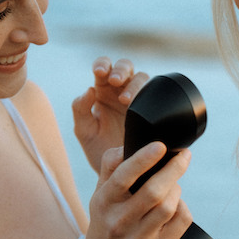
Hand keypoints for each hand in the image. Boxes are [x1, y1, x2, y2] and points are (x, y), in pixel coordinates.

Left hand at [72, 57, 149, 172]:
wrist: (121, 174)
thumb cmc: (99, 151)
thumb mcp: (84, 132)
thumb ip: (80, 110)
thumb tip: (88, 89)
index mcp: (103, 91)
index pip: (104, 68)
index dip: (103, 64)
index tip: (99, 72)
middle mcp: (122, 91)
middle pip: (125, 68)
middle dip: (121, 70)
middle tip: (115, 81)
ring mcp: (140, 101)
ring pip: (143, 79)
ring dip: (135, 84)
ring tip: (126, 100)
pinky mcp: (154, 112)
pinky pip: (158, 97)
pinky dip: (153, 95)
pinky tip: (144, 105)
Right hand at [79, 140, 192, 238]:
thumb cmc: (104, 227)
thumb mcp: (98, 198)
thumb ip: (110, 169)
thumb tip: (127, 144)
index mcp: (104, 203)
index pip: (123, 177)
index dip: (143, 159)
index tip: (161, 146)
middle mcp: (120, 222)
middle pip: (154, 191)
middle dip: (174, 169)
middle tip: (184, 156)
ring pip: (169, 206)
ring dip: (177, 189)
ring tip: (174, 184)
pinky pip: (180, 223)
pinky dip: (183, 208)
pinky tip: (176, 205)